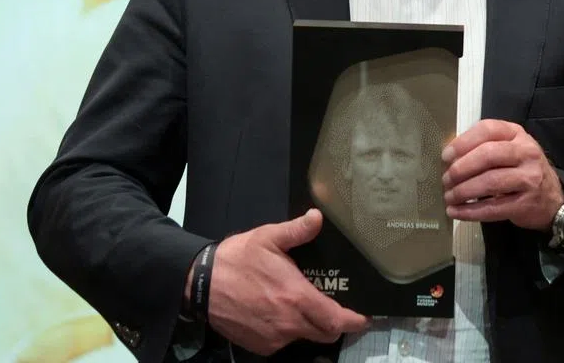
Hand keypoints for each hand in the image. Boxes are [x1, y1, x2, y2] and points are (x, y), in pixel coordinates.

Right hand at [194, 209, 368, 355]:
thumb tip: (318, 217)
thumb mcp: (268, 238)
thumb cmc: (236, 260)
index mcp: (297, 298)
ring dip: (310, 326)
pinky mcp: (258, 346)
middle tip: (337, 309)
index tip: (364, 318)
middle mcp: (288, 323)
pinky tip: (280, 313)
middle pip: (325, 334)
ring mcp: (273, 338)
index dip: (354, 321)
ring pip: (304, 337)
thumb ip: (297, 230)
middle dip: (336, 325)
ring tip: (303, 306)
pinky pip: (283, 342)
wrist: (199, 285)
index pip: (336, 320)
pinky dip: (288, 331)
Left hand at [441, 119, 563, 230]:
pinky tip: (456, 212)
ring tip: (449, 197)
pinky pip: (493, 208)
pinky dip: (471, 211)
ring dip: (463, 191)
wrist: (553, 199)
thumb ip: (485, 147)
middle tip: (446, 180)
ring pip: (490, 182)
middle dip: (461, 168)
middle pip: (488, 155)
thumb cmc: (522, 170)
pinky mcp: (526, 203)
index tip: (446, 156)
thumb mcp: (510, 149)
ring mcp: (529, 178)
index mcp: (517, 134)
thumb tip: (449, 157)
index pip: (488, 130)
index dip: (463, 142)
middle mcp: (526, 153)